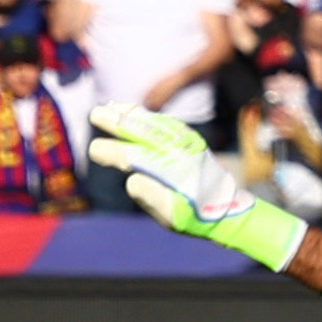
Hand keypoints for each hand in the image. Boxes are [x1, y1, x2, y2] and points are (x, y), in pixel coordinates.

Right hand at [89, 105, 251, 236]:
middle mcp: (177, 152)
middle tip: (95, 114)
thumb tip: (132, 180)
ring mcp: (185, 143)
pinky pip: (165, 121)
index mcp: (168, 172)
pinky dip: (147, 114)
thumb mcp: (173, 215)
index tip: (95, 150)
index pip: (131, 156)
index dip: (110, 151)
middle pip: (141, 131)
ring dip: (130, 112)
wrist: (227, 207)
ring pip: (153, 122)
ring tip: (109, 105)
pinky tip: (134, 110)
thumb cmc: (194, 215)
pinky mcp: (190, 139)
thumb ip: (152, 198)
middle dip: (116, 121)